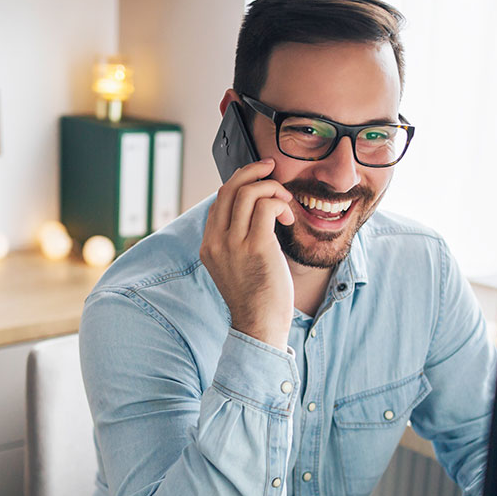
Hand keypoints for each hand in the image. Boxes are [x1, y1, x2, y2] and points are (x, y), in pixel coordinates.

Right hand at [200, 157, 294, 347]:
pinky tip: (288, 218)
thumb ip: (237, 241)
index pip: (219, 201)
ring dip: (271, 189)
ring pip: (247, 192)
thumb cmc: (255, 298)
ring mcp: (233, 244)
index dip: (239, 185)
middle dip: (253, 172)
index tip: (259, 182)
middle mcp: (215, 242)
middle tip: (272, 169)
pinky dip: (280, 203)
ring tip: (285, 203)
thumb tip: (256, 213)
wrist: (259, 326)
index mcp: (208, 246)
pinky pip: (266, 206)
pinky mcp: (255, 247)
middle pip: (228, 189)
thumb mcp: (237, 266)